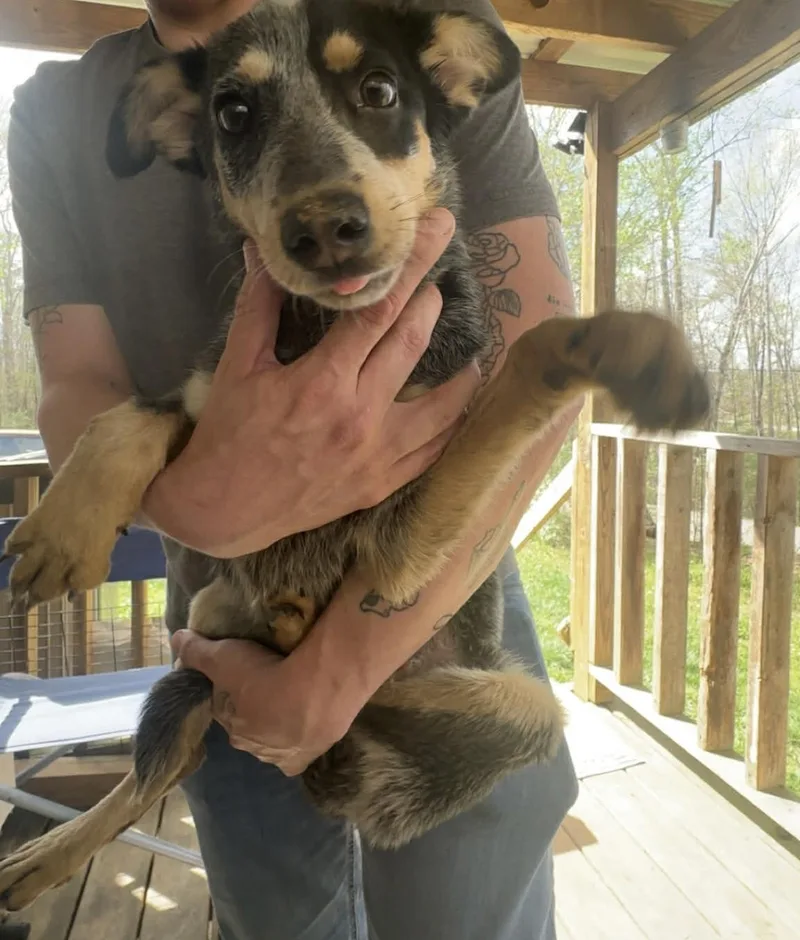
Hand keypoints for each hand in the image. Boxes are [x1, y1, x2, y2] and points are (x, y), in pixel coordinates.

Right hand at [145, 207, 479, 556]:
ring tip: (469, 349)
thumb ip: (257, 307)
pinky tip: (459, 408)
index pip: (378, 310)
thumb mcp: (237, 367)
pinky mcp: (381, 485)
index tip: (439, 232)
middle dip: (432, 300)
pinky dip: (452, 426)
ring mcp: (376, 456)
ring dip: (461, 371)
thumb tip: (263, 252)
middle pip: (413, 343)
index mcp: (323, 382)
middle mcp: (360, 417)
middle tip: (441, 279)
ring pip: (443, 406)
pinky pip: (433, 453)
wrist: (223, 511)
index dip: (411, 266)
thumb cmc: (227, 435)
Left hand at [170, 629, 349, 775]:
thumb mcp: (224, 656)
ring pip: (275, 741)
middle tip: (270, 682)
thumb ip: (197, 650)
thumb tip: (175, 640)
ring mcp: (282, 755)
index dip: (230, 691)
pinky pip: (299, 754)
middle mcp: (253, 747)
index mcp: (232, 727)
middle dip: (255, 710)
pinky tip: (308, 725)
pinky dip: (301, 742)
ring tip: (294, 697)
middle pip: (250, 726)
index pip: (225, 709)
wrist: (317, 691)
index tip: (240, 672)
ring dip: (280, 724)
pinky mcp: (309, 756)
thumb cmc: (266, 675)